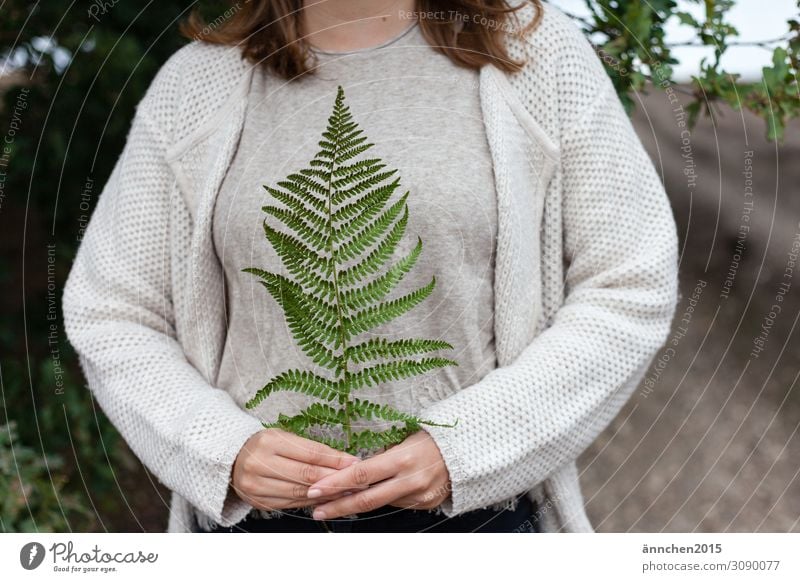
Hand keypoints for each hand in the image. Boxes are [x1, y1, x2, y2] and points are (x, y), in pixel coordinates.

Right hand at [230, 428, 363, 510]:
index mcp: (269, 441)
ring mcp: (256, 486)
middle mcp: (260, 464)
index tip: (354, 462)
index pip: (310, 453)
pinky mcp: (258, 502)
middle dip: (335, 479)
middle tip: (357, 481)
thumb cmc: (265, 445)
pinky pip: (291, 504)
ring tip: (346, 491)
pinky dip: (311, 502)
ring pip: (300, 493)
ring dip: (326, 494)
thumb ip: (311, 450)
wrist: (232, 459)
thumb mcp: (285, 437)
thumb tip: (343, 462)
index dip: (335, 460)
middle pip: (306, 475)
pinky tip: (325, 499)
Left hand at [305, 429, 451, 519]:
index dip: (336, 484)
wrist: (465, 452)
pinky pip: (396, 503)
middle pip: (366, 499)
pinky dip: (382, 499)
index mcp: (402, 459)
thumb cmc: (430, 439)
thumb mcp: (403, 439)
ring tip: (335, 503)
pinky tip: (370, 496)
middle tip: (316, 509)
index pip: (361, 475)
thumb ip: (380, 457)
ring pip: (380, 504)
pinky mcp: (423, 504)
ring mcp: (417, 496)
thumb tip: (352, 469)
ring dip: (356, 504)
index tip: (316, 489)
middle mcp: (410, 481)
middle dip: (338, 506)